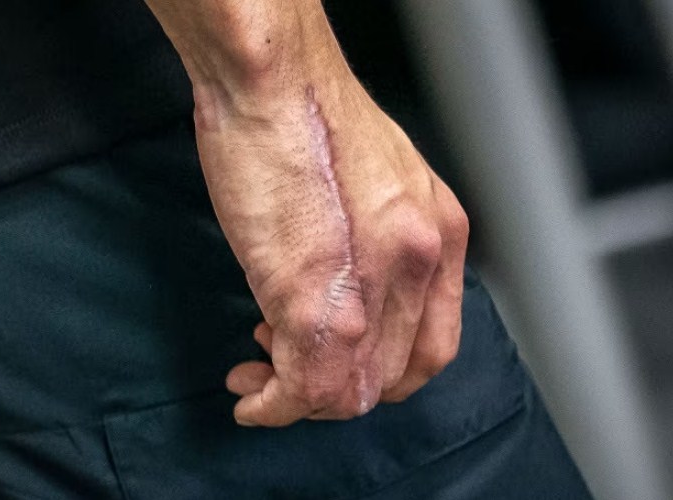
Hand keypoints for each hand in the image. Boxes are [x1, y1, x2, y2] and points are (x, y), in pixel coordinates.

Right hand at [145, 0, 467, 426]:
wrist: (272, 79)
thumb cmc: (308, 117)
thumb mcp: (375, 183)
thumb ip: (377, 248)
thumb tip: (343, 293)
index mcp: (439, 236)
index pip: (431, 347)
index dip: (383, 374)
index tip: (342, 369)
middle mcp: (418, 266)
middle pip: (389, 378)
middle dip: (336, 392)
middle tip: (290, 374)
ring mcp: (370, 286)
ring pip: (347, 393)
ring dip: (299, 402)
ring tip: (261, 378)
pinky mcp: (310, 299)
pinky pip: (301, 386)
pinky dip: (273, 405)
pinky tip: (250, 393)